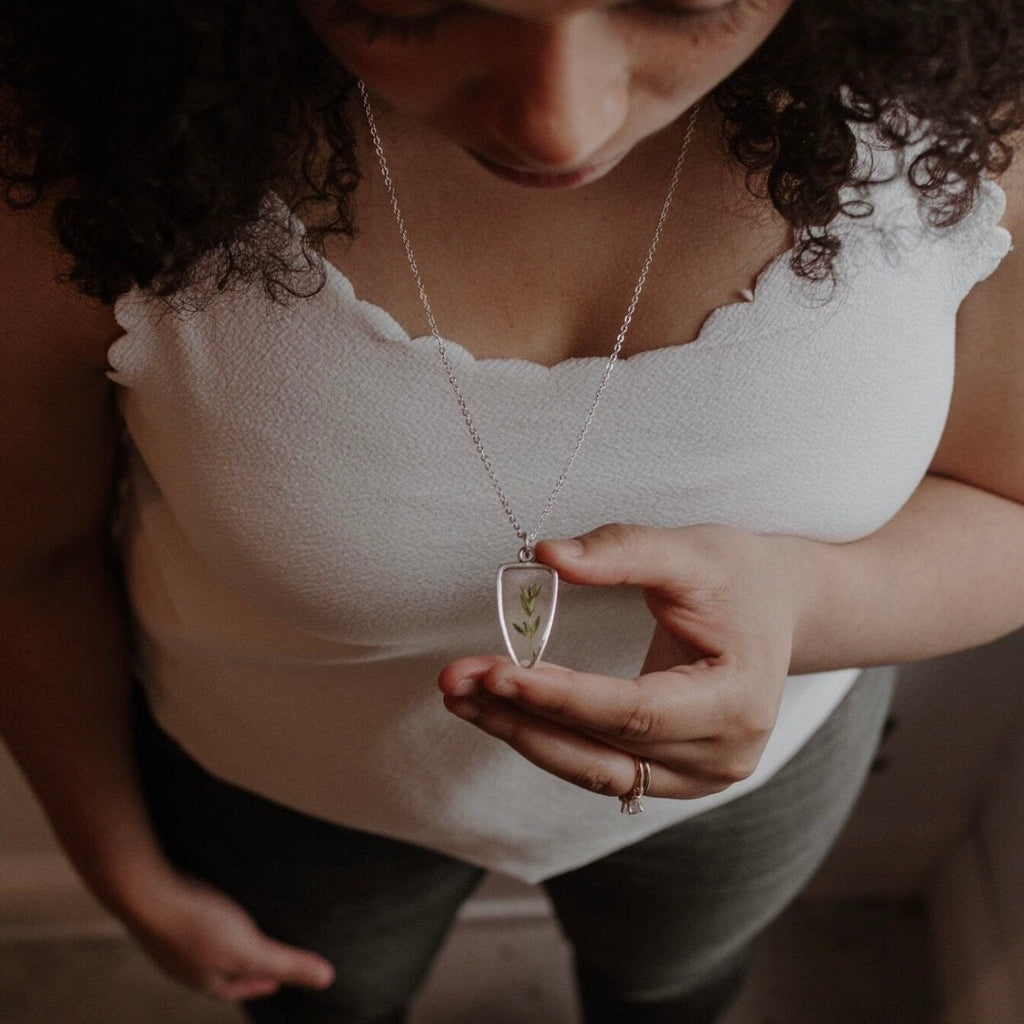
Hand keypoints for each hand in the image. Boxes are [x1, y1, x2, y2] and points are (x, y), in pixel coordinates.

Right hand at [120, 869, 334, 1001]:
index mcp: (204, 981)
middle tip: (261, 952)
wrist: (143, 891)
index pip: (240, 987)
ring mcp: (167, 939)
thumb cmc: (195, 924)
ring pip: (203, 945)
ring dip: (223, 939)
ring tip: (241, 924)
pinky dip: (206, 915)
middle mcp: (183, 965)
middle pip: (220, 968)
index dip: (263, 982)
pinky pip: (190, 918)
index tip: (278, 979)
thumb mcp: (250, 949)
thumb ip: (287, 963)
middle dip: (242, 964)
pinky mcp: (162, 911)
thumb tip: (328, 979)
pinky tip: (213, 898)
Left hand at [439, 523, 808, 801]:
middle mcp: (723, 755)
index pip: (632, 712)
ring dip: (523, 735)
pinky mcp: (677, 775)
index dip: (558, 696)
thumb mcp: (690, 550)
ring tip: (462, 695)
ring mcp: (701, 775)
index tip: (493, 671)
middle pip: (604, 750)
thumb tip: (543, 555)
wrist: (780, 608)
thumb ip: (621, 551)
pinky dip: (549, 741)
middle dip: (521, 717)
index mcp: (736, 700)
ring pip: (595, 771)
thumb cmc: (740, 576)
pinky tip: (502, 710)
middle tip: (454, 681)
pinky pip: (602, 769)